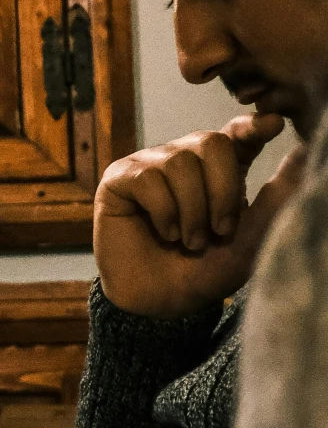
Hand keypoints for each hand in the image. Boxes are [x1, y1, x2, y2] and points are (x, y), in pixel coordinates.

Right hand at [93, 115, 305, 319]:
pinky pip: (149, 179)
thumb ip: (276, 197)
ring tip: (189, 242)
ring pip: (179, 163)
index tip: (274, 124)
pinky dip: (165, 213)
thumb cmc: (205, 272)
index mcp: (219, 170)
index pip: (237, 133)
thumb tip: (306, 153)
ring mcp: (151, 165)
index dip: (253, 125)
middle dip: (222, 191)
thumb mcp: (249, 239)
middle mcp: (185, 159)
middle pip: (212, 142)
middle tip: (220, 231)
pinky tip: (164, 233)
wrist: (160, 302)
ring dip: (192, 212)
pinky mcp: (120, 178)